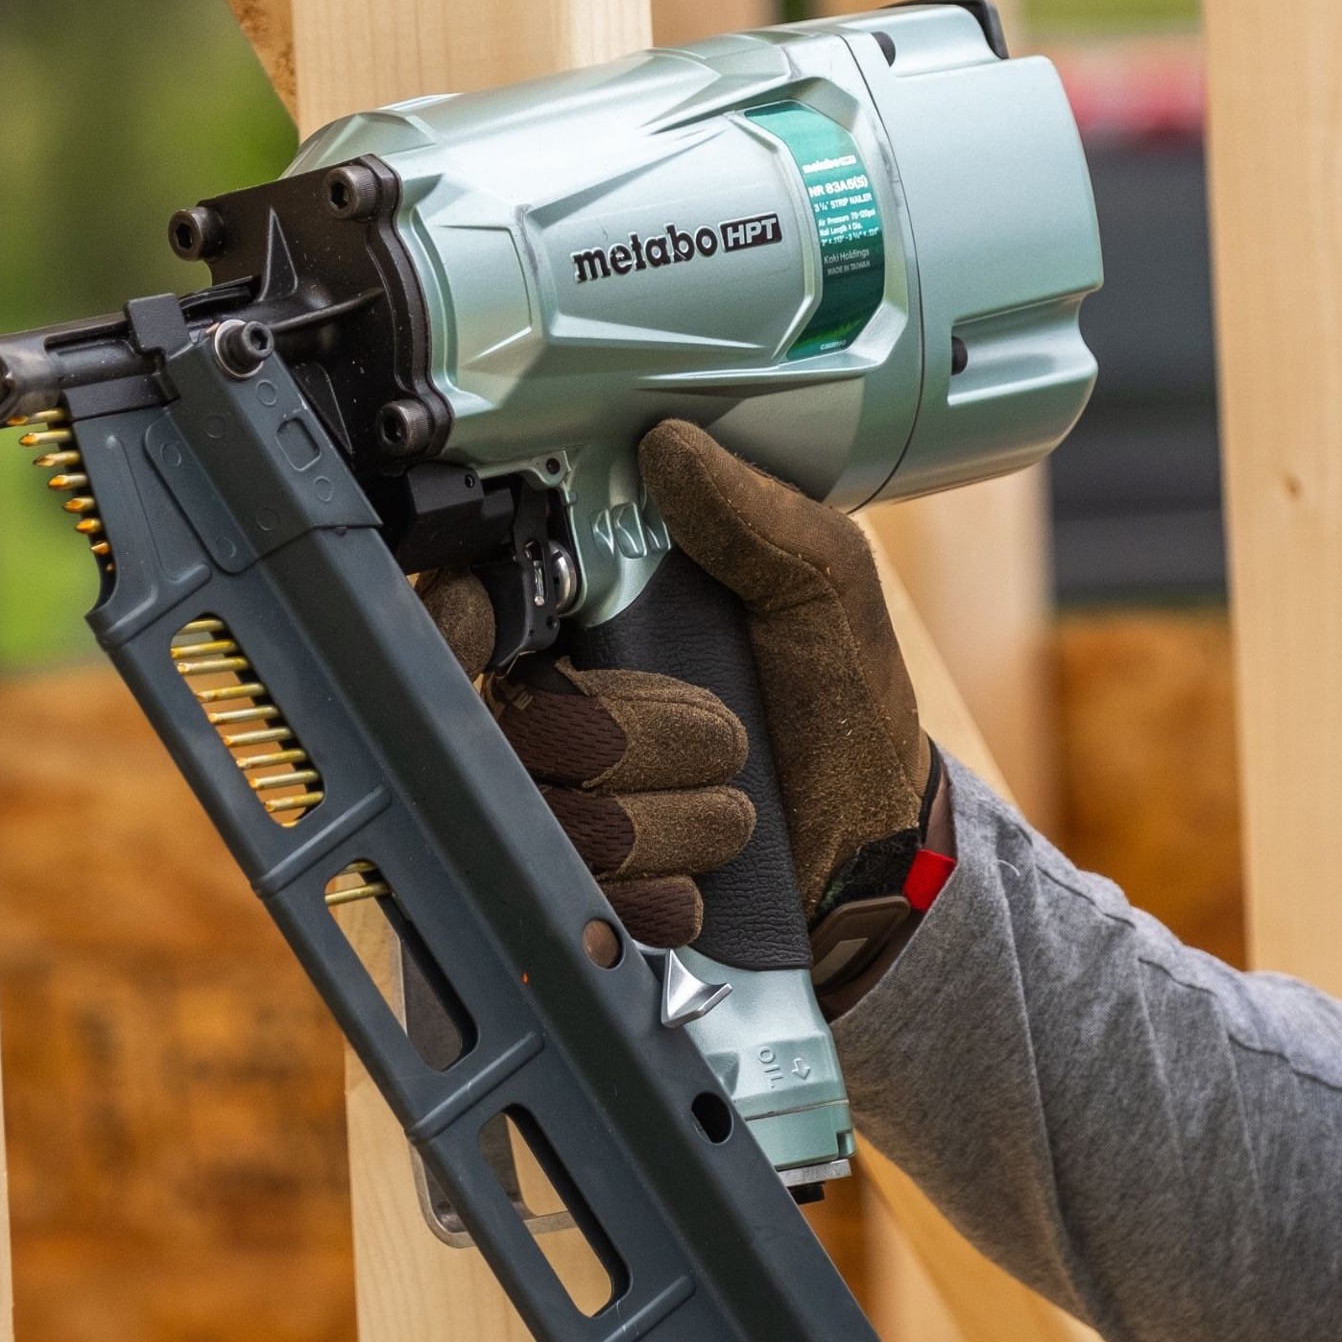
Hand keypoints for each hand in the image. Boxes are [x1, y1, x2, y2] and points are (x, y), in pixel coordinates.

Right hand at [417, 421, 946, 1004]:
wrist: (873, 850)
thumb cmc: (838, 707)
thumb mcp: (823, 591)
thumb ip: (758, 516)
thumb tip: (673, 444)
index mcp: (582, 625)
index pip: (467, 611)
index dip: (469, 619)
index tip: (512, 631)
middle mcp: (547, 716)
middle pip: (533, 722)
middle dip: (648, 735)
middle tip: (725, 733)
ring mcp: (556, 811)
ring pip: (571, 814)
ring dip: (683, 815)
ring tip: (735, 805)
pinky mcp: (580, 898)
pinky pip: (596, 893)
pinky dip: (676, 884)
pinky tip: (709, 872)